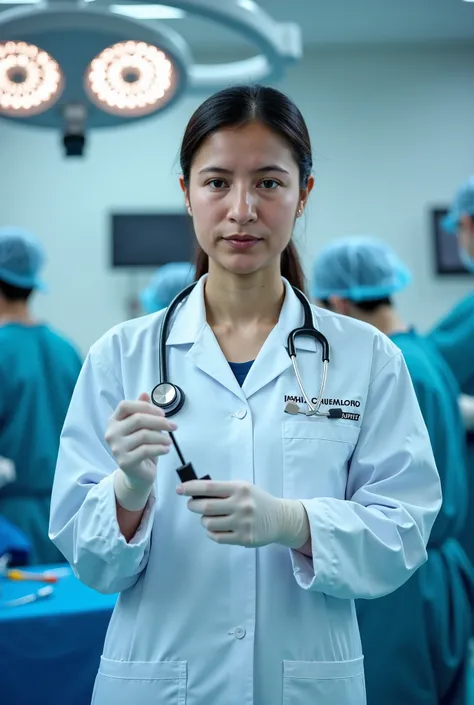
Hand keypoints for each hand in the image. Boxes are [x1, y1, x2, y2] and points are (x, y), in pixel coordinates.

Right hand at [106, 393, 176, 509]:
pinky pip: (146, 450)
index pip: (125, 405)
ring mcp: (116, 448)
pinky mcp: (124, 461)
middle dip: (160, 421)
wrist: (137, 474)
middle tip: (174, 426)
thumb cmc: (140, 447)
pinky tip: (166, 449)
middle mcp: (111, 433)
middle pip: (138, 419)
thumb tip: (145, 393)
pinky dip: (160, 448)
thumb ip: (142, 410)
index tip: (162, 413)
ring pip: (144, 435)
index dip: (146, 406)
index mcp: (114, 421)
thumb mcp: (142, 428)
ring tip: (169, 441)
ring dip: (162, 437)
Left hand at [177, 481, 309, 548]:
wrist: (280, 518)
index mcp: (240, 489)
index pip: (209, 487)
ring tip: (210, 517)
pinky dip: (211, 532)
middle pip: (205, 507)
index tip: (180, 489)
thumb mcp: (243, 488)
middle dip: (193, 505)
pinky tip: (217, 528)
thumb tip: (195, 492)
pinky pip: (216, 537)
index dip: (191, 488)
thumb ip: (223, 490)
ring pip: (208, 524)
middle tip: (192, 505)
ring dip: (204, 520)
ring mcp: (242, 523)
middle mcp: (241, 505)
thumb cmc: (257, 501)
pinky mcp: (244, 538)